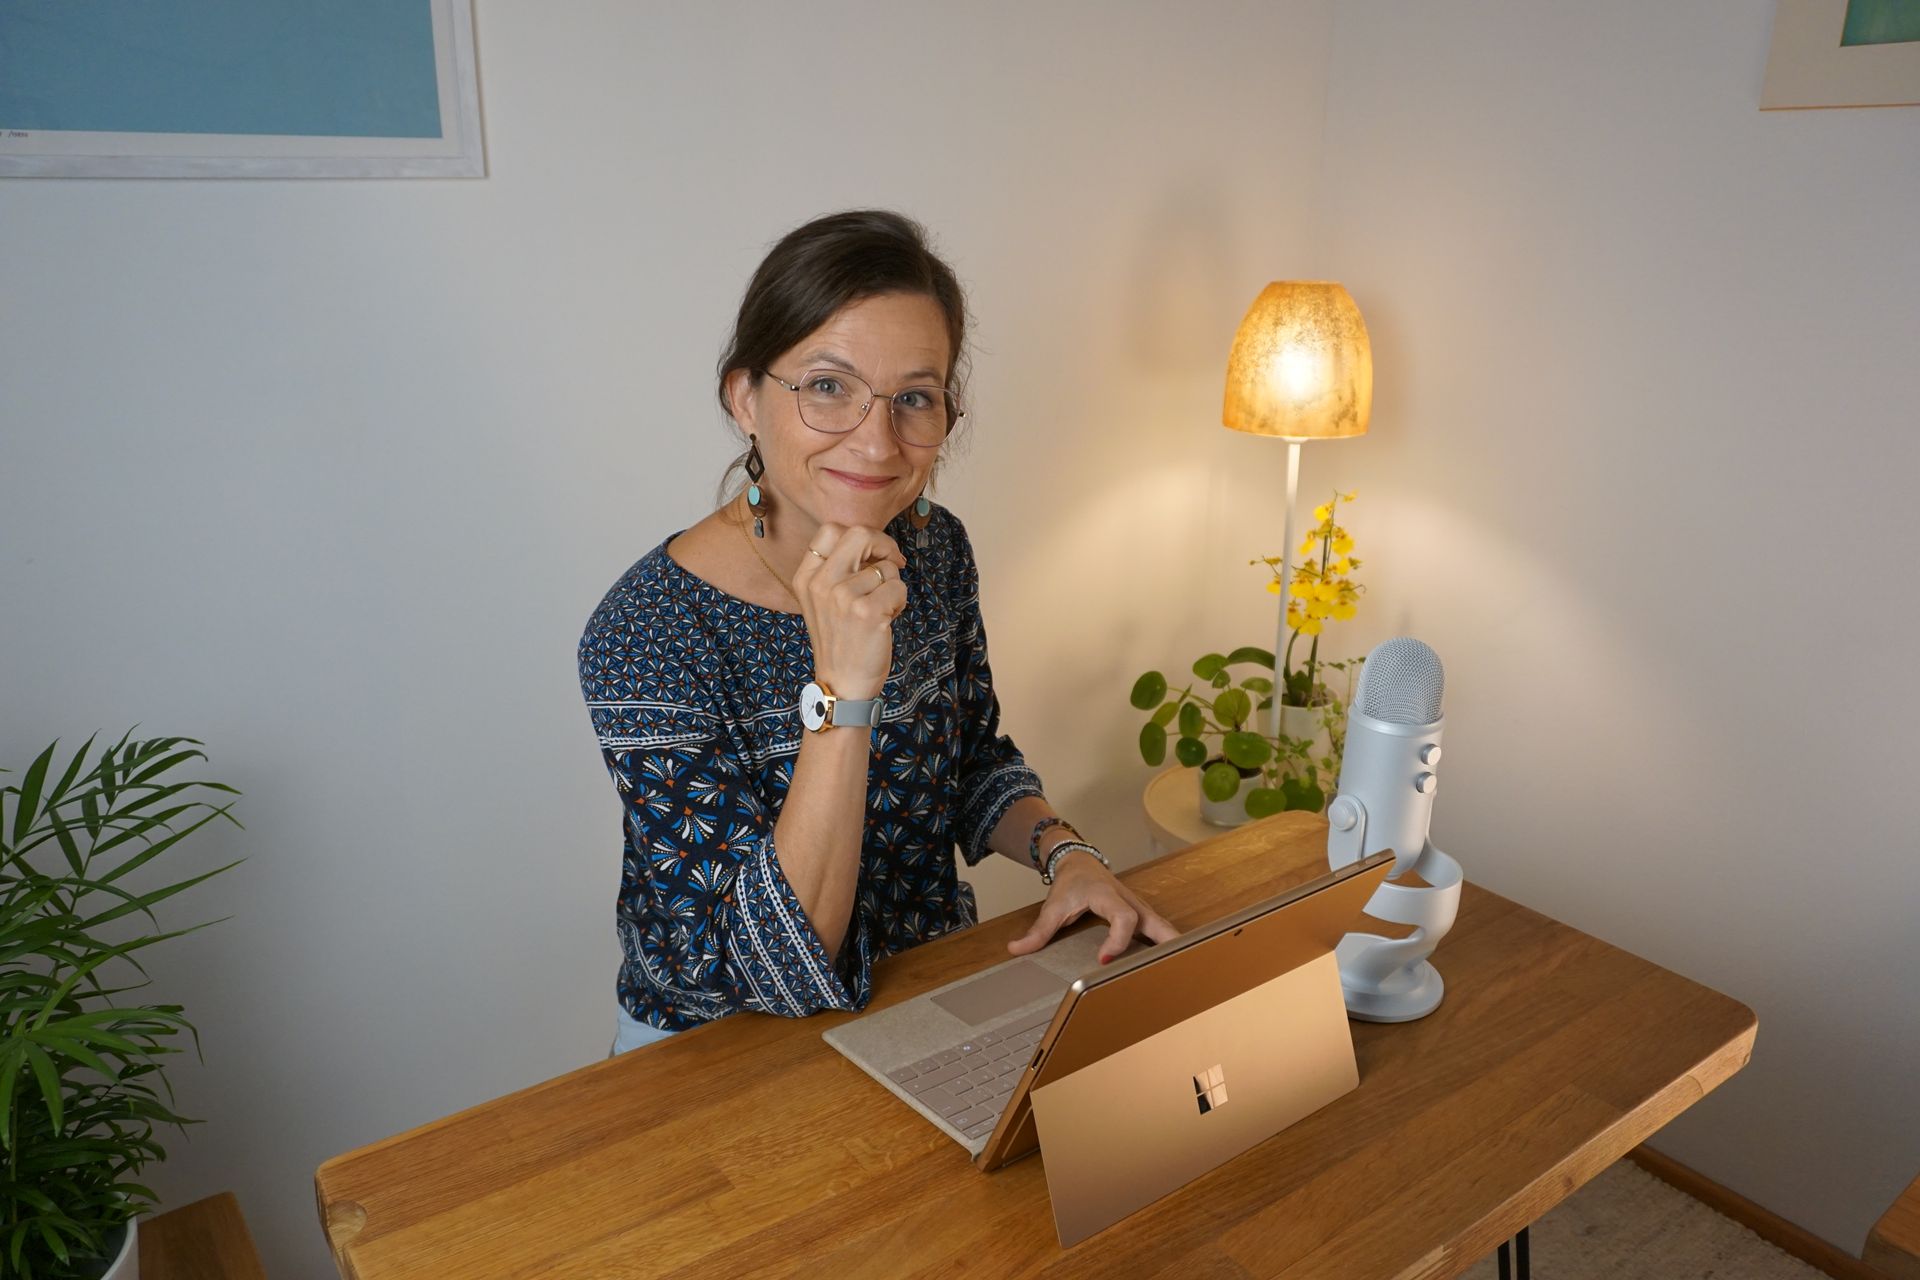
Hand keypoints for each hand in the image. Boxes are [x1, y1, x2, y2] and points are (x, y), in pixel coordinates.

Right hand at [792, 522, 907, 700]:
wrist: (842, 683)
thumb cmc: (840, 639)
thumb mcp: (824, 601)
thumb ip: (839, 569)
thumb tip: (876, 544)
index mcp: (806, 577)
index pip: (831, 530)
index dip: (861, 535)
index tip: (873, 553)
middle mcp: (820, 584)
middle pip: (859, 534)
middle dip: (884, 544)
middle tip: (893, 562)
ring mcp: (842, 598)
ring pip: (886, 567)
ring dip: (893, 585)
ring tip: (881, 608)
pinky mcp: (867, 612)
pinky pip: (898, 587)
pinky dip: (900, 601)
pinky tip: (886, 620)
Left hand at [1005, 853, 1180, 963]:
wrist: (1080, 863)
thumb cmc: (1071, 883)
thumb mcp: (1053, 905)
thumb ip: (1038, 930)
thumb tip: (1015, 949)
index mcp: (1109, 897)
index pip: (1124, 918)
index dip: (1118, 940)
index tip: (1104, 960)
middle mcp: (1130, 902)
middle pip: (1157, 922)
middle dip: (1167, 944)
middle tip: (1174, 970)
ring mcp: (1140, 909)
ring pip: (1164, 927)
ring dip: (1173, 948)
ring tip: (1182, 974)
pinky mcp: (1143, 916)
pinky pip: (1160, 931)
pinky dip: (1167, 947)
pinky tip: (1174, 967)